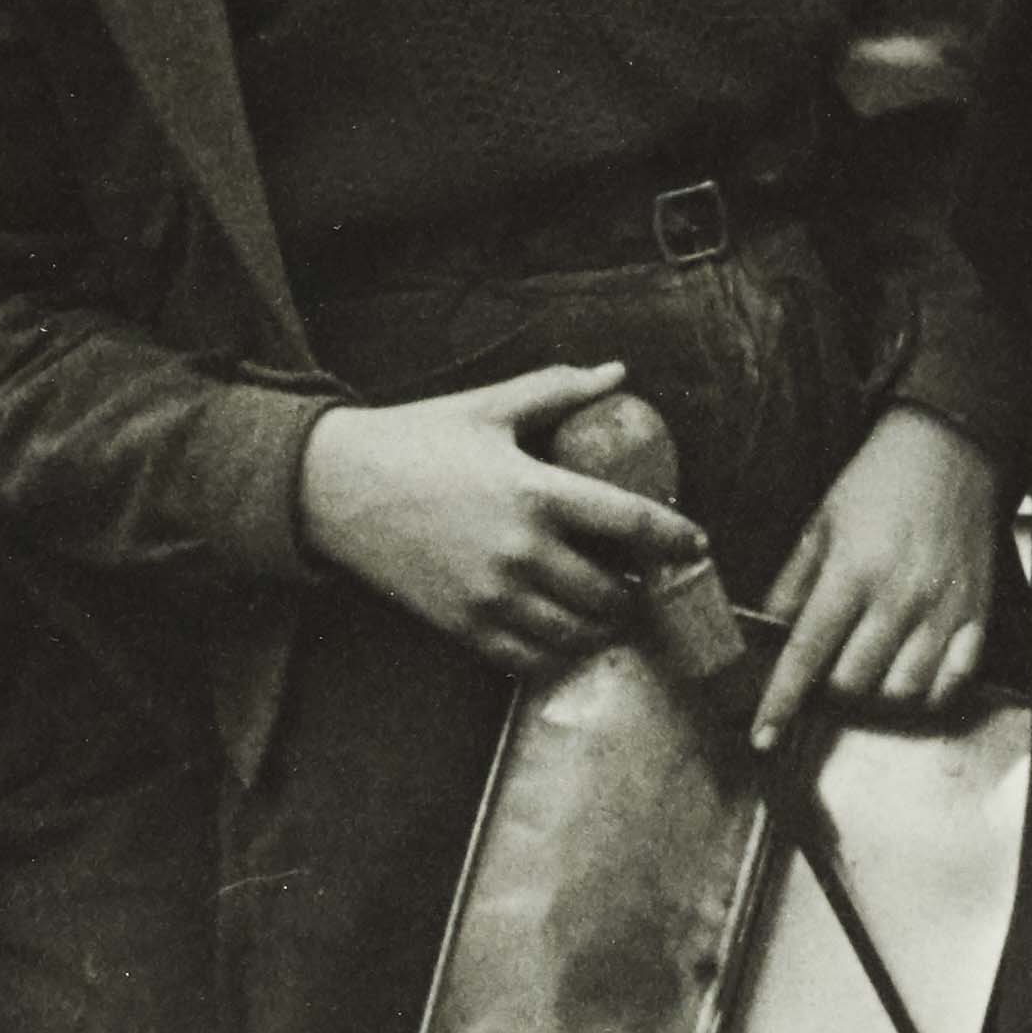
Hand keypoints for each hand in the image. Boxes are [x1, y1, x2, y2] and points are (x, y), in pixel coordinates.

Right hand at [296, 356, 709, 669]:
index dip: (676, 539)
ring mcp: (492, 597)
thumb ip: (558, 390)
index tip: (696, 544)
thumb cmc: (415, 441)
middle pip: (612, 593)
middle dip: (636, 591)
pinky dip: (558, 651)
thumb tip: (617, 374)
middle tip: (638, 579)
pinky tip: (562, 631)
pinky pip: (531, 658)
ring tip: (606, 607)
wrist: (335, 489)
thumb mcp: (488, 407)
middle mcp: (521, 552)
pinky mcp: (464, 627)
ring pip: (577, 633)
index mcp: (536, 492)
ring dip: (603, 626)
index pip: (632, 524)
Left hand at [750, 402, 1004, 753]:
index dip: (780, 701)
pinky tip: (909, 673)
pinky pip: (950, 683)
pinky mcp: (976, 616)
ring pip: (900, 692)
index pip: (807, 654)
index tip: (763, 735)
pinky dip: (926, 692)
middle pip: (853, 683)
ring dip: (875, 691)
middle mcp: (899, 599)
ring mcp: (942, 612)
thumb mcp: (820, 522)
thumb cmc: (879, 483)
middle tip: (827, 664)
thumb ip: (793, 582)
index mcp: (852, 572)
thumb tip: (769, 631)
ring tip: (867, 665)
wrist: (951, 451)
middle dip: (829, 686)